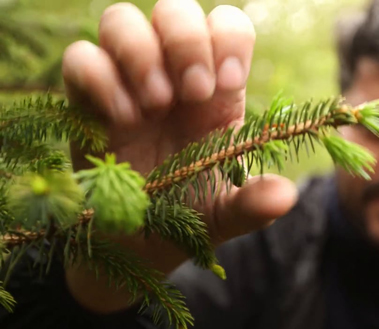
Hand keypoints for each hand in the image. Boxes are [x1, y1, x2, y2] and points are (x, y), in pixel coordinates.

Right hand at [61, 0, 297, 311]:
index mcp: (215, 90)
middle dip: (186, 42)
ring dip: (141, 55)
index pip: (226, 24)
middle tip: (193, 94)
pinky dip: (100, 79)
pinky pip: (80, 58)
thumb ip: (254, 204)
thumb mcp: (225, 214)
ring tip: (155, 106)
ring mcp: (126, 83)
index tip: (225, 84)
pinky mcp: (86, 100)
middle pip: (175, 7)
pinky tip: (120, 120)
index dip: (228, 39)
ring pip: (121, 19)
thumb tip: (285, 196)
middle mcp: (172, 76)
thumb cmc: (188, 215)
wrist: (137, 242)